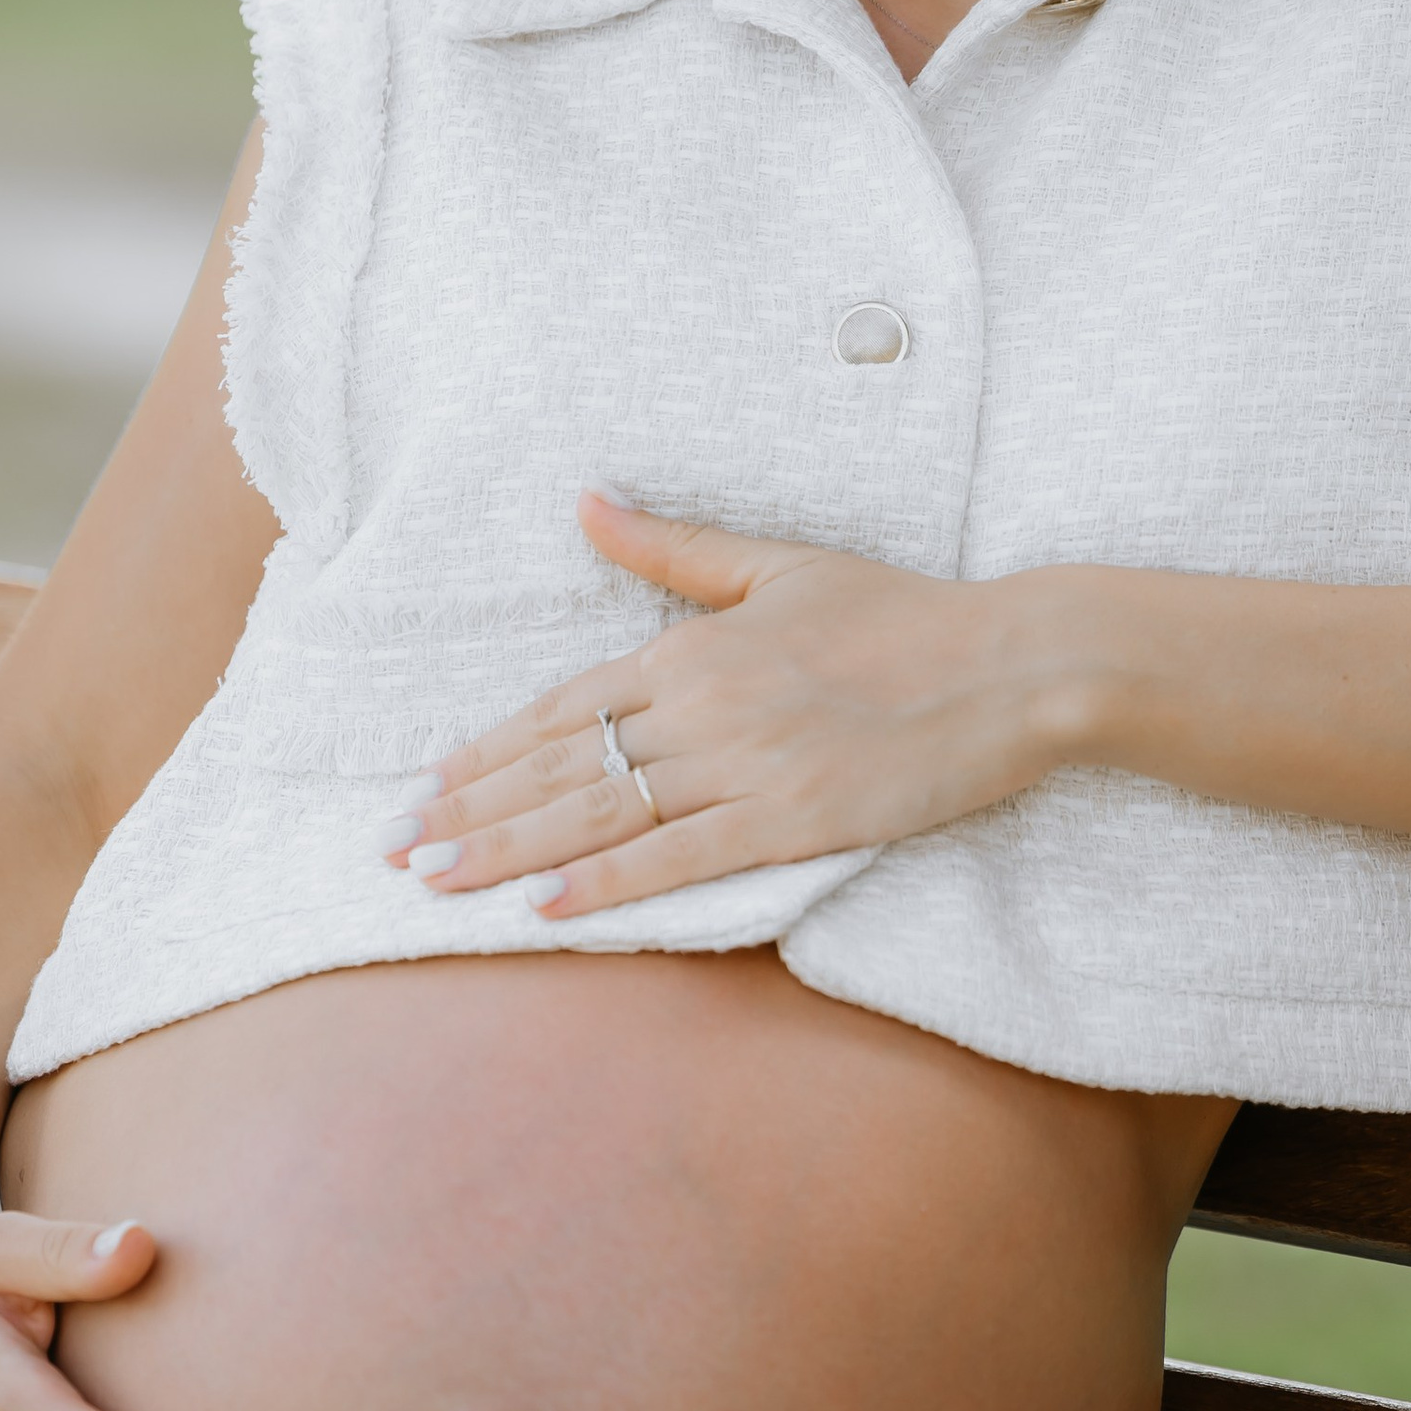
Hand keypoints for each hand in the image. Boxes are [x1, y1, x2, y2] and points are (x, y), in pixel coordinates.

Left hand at [381, 494, 1074, 918]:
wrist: (1014, 662)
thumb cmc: (903, 614)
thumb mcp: (781, 566)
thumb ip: (673, 550)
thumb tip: (585, 501)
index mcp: (696, 647)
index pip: (566, 707)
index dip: (489, 752)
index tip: (426, 787)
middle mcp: (705, 705)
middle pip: (563, 765)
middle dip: (471, 810)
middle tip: (396, 849)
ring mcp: (747, 766)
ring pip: (601, 813)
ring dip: (509, 851)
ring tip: (436, 882)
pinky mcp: (793, 820)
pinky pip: (679, 858)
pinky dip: (607, 884)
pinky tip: (544, 909)